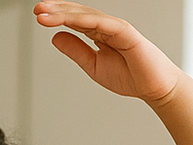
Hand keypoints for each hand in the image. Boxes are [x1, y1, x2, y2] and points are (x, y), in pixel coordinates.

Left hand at [34, 2, 182, 105]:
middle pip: (79, 14)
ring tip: (45, 14)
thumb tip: (55, 37)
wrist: (154, 88)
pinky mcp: (127, 33)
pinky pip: (104, 24)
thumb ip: (76, 50)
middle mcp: (107, 27)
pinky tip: (69, 19)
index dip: (57, 17)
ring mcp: (117, 28)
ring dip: (66, 13)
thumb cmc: (129, 76)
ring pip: (88, 16)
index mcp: (99, 34)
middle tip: (38, 9)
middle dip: (57, 10)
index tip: (39, 15)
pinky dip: (86, 20)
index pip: (75, 20)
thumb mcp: (93, 64)